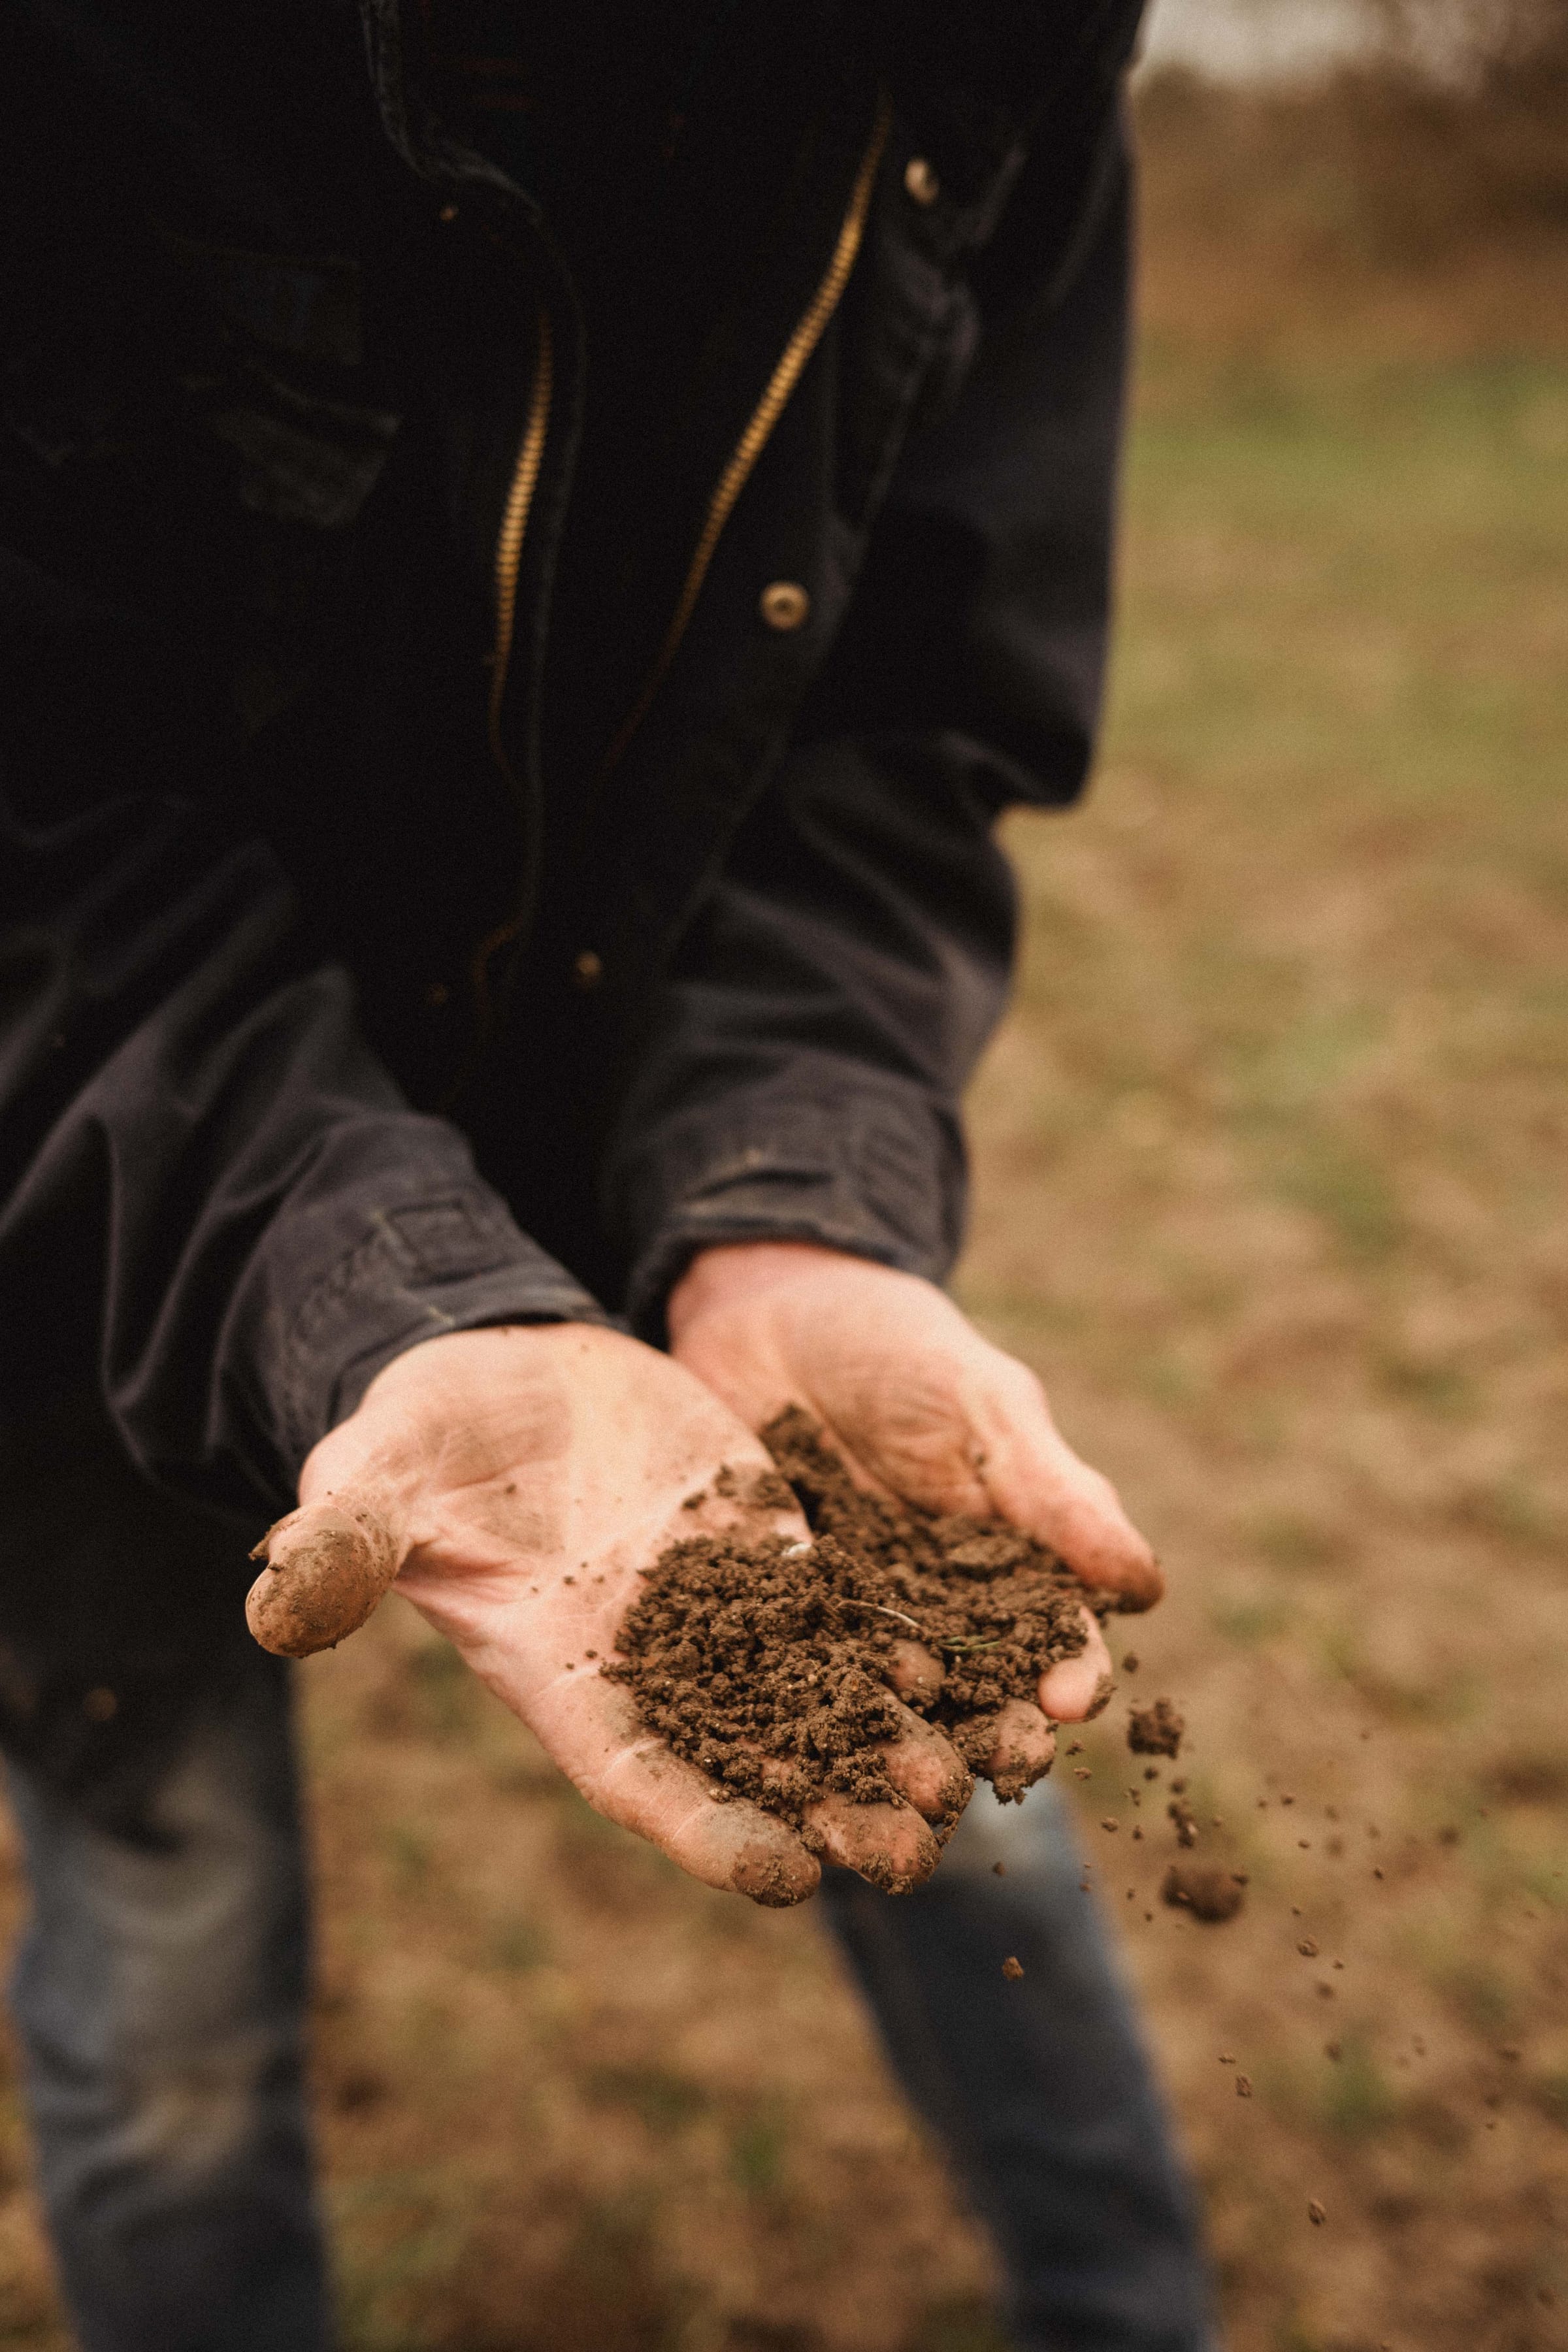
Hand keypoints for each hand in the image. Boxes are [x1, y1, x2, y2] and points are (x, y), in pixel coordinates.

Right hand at [247, 1325, 966, 1904]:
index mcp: (561, 1671)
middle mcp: (652, 1659)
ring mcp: (717, 1606)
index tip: (783, 1877)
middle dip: (826, 1810)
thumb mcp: (380, 1478)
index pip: (639, 1774)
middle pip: (749, 1758)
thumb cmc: (426, 1435)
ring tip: (963, 1782)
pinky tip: (960, 1665)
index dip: (705, 1826)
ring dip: (882, 1742)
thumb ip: (345, 1545)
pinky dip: (892, 1642)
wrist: (500, 1371)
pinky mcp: (764, 1547)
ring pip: (813, 1694)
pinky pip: (839, 1607)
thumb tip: (270, 1609)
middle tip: (912, 1858)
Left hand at [669, 1243, 1162, 1740]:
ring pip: (891, 1702)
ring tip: (908, 1784)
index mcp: (1009, 1560)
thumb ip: (1053, 1495)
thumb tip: (1146, 1586)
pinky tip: (800, 1746)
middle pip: (982, 1689)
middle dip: (999, 1731)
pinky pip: (793, 1673)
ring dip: (906, 1745)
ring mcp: (855, 1618)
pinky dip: (802, 1712)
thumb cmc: (898, 1350)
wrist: (768, 1312)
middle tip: (1003, 1767)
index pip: (1057, 1632)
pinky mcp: (774, 1617)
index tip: (1071, 1699)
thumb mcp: (983, 1405)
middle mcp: (939, 1608)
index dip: (1072, 1669)